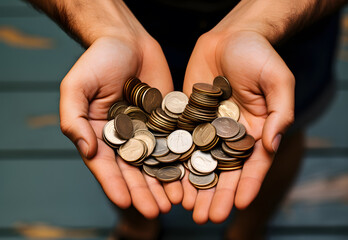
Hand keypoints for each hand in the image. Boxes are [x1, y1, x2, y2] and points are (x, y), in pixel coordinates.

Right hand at [60, 35, 182, 217]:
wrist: (127, 40)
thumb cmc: (97, 60)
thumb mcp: (76, 86)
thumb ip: (73, 118)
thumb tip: (85, 149)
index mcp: (100, 134)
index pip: (106, 165)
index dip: (114, 184)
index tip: (126, 202)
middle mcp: (124, 137)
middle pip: (134, 170)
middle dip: (144, 191)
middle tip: (156, 211)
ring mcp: (148, 130)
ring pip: (157, 162)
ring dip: (164, 183)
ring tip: (175, 202)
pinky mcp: (167, 120)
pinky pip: (175, 142)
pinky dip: (181, 160)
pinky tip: (190, 176)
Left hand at [182, 30, 293, 223]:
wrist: (230, 36)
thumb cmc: (258, 54)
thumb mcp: (278, 80)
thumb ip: (279, 113)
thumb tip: (272, 145)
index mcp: (254, 131)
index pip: (253, 165)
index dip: (247, 186)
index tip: (239, 206)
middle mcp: (230, 135)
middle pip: (224, 171)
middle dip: (216, 195)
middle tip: (206, 218)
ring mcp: (207, 128)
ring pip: (200, 162)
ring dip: (193, 186)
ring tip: (186, 208)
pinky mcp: (187, 117)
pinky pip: (180, 141)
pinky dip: (175, 161)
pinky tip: (168, 178)